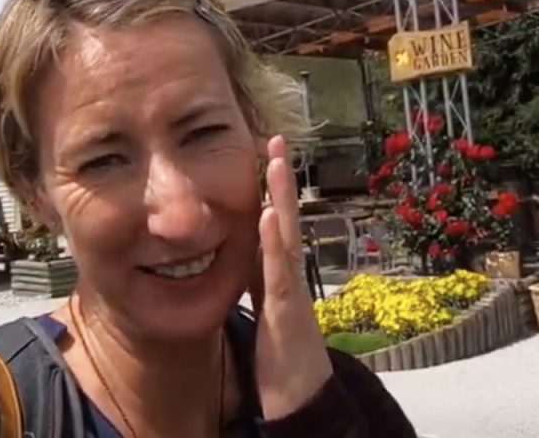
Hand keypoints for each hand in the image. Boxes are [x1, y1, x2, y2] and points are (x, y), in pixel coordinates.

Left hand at [249, 135, 332, 419]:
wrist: (299, 400)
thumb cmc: (280, 356)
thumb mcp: (262, 310)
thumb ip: (254, 282)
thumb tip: (239, 256)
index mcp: (275, 273)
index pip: (270, 222)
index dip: (268, 190)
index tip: (263, 151)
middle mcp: (286, 275)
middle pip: (282, 219)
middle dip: (279, 180)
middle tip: (275, 138)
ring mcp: (290, 292)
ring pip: (285, 237)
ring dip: (281, 199)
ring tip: (275, 161)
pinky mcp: (286, 314)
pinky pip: (278, 274)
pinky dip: (272, 244)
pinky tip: (266, 217)